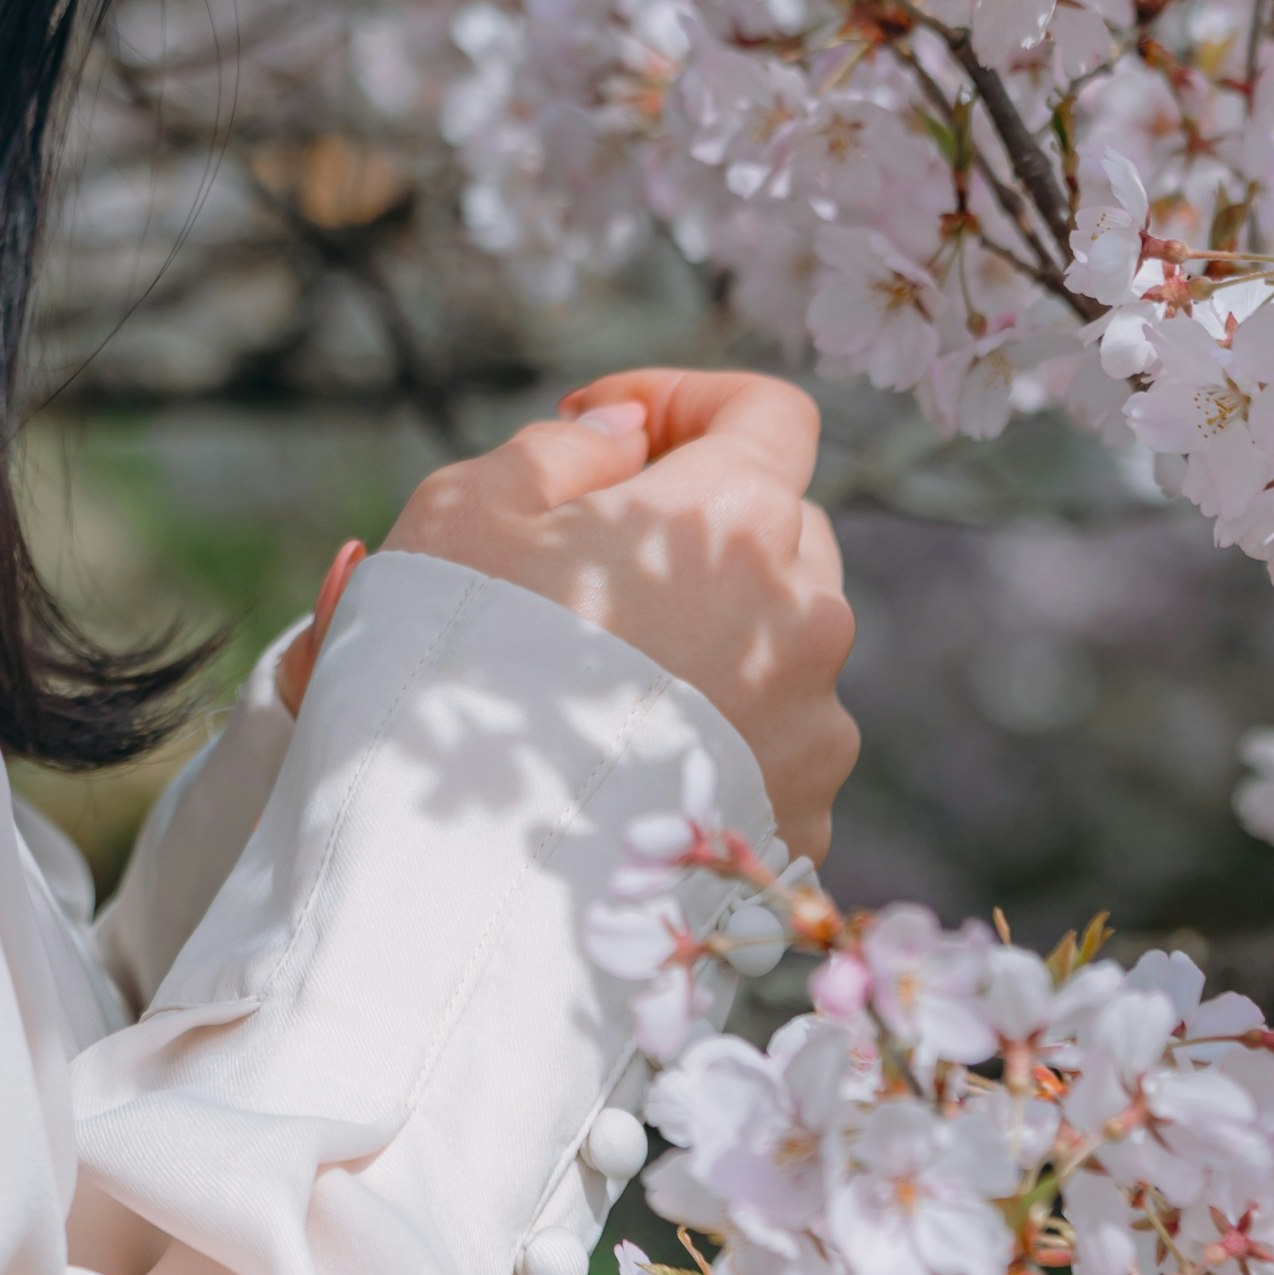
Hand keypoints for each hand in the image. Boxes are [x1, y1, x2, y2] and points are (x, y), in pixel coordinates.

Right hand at [377, 368, 858, 861]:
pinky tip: (627, 757)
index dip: (688, 400)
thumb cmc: (458, 670)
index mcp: (732, 517)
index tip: (610, 430)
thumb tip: (628, 437)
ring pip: (783, 639)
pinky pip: (778, 741)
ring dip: (716, 630)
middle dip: (701, 520)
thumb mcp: (465, 511)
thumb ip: (562, 449)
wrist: (472, 874)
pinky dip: (721, 730)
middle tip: (593, 554)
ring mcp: (815, 724)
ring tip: (602, 676)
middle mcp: (804, 613)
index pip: (770, 411)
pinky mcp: (806, 815)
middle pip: (782, 525)